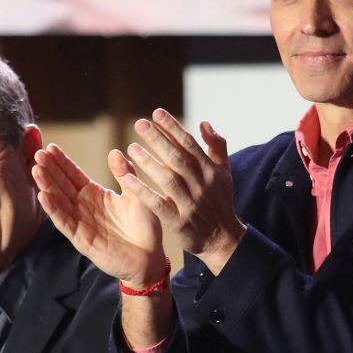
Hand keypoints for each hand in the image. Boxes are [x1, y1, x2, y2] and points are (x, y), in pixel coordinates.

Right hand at [32, 142, 166, 287]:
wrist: (150, 257)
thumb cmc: (145, 227)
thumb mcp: (136, 195)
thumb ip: (125, 174)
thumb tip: (115, 152)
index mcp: (95, 194)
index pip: (73, 174)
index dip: (62, 162)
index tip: (51, 147)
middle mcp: (83, 206)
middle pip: (62, 185)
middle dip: (49, 170)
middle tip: (38, 154)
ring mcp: (80, 222)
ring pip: (59, 201)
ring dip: (47, 186)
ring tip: (36, 170)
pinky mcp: (81, 239)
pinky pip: (64, 223)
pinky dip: (53, 210)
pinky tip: (44, 196)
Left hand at [121, 111, 243, 271]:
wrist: (222, 239)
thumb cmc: (219, 202)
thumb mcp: (224, 173)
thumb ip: (217, 147)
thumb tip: (203, 123)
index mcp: (210, 171)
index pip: (190, 144)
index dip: (173, 127)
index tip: (157, 112)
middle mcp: (201, 185)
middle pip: (177, 158)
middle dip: (158, 139)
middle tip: (139, 124)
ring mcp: (190, 204)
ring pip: (167, 179)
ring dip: (148, 162)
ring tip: (131, 148)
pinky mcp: (178, 222)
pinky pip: (158, 204)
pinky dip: (143, 191)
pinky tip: (128, 179)